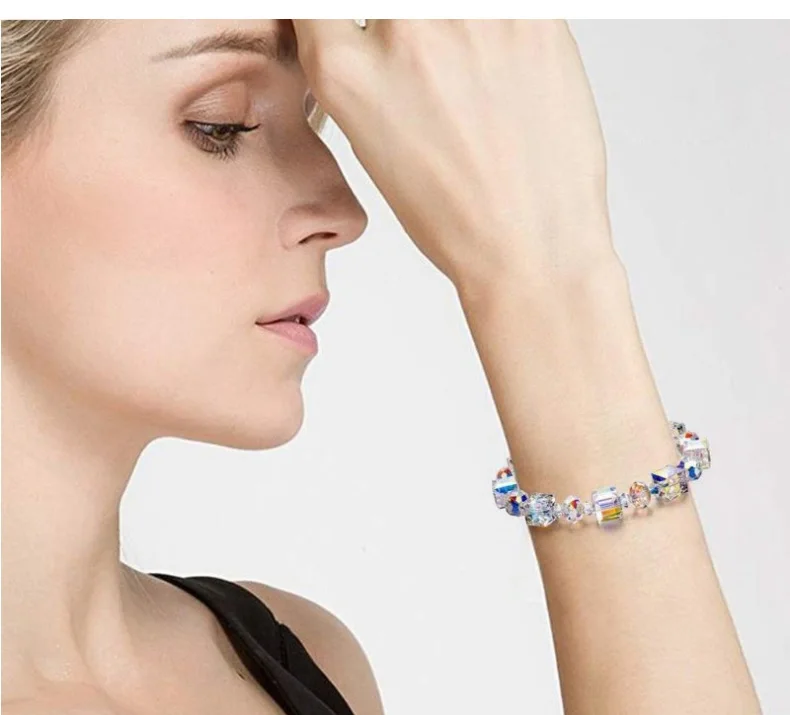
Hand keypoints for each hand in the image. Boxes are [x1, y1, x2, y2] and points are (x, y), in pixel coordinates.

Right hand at [293, 19, 615, 287]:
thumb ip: (357, 65)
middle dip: (399, 27)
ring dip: (455, 31)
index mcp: (345, 72)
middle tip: (425, 59)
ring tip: (467, 65)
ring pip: (445, 5)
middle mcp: (403, 29)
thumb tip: (367, 25)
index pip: (315, 0)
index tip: (358, 29)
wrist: (529, 242)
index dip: (340, 16)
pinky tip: (500, 62)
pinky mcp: (532, 13)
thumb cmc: (454, 213)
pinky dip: (497, 29)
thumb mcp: (370, 142)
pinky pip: (499, 4)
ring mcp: (472, 14)